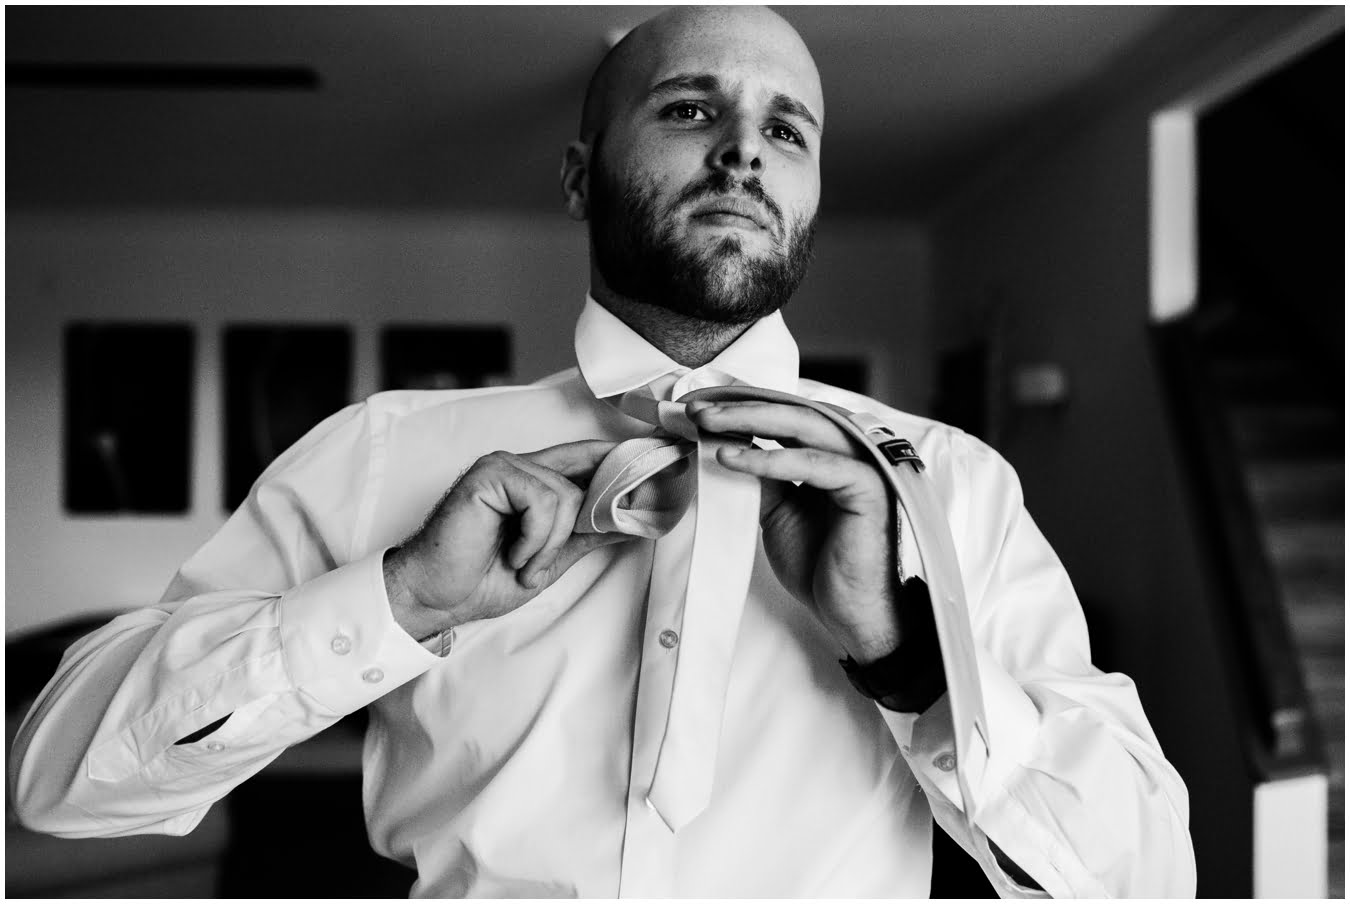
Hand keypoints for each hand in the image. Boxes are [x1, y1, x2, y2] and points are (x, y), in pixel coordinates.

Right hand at [384, 441, 636, 639]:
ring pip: (568, 496)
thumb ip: (589, 534)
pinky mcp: (490, 474)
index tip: (668, 453)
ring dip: (550, 544)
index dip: (627, 456)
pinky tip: (512, 553)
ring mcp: (505, 465)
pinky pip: (542, 501)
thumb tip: (636, 520)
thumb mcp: (552, 558)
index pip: (592, 456)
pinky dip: (534, 538)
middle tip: (562, 554)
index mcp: (537, 479)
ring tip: (523, 564)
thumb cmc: (483, 578)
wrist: (437, 596)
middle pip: (589, 475)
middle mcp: (523, 465)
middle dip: (598, 512)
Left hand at [687, 400, 902, 662]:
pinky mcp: (868, 487)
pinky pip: (815, 464)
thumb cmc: (820, 565)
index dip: (742, 407)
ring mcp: (865, 465)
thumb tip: (722, 443)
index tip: (697, 408)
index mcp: (832, 451)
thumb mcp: (776, 511)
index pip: (786, 415)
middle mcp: (851, 450)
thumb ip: (760, 475)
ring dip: (751, 420)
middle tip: (695, 409)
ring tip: (708, 423)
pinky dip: (771, 458)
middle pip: (794, 411)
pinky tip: (733, 458)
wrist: (849, 613)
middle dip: (741, 406)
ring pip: (805, 425)